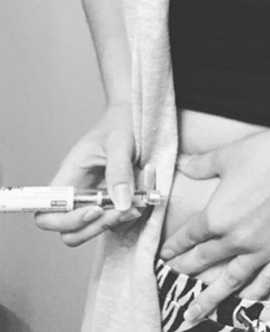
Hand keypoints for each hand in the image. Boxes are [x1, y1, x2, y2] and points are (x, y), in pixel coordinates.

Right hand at [34, 102, 143, 245]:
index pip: (46, 214)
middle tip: (123, 210)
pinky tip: (143, 198)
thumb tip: (121, 203)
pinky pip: (115, 220)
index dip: (64, 222)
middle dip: (95, 227)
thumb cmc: (121, 123)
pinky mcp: (111, 202)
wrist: (135, 117)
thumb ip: (119, 171)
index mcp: (68, 178)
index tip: (95, 210)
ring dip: (115, 223)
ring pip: (93, 230)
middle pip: (70, 232)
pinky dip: (128, 215)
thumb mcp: (120, 143)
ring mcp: (93, 201)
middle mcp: (77, 194)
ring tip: (138, 204)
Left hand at [159, 110, 269, 325]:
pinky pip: (267, 282)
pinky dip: (254, 294)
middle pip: (204, 260)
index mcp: (218, 216)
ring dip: (209, 299)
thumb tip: (181, 163)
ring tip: (194, 314)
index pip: (189, 236)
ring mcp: (263, 250)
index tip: (166, 254)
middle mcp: (236, 239)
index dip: (175, 245)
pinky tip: (244, 301)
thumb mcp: (230, 154)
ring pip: (230, 281)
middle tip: (174, 278)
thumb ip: (201, 164)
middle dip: (186, 269)